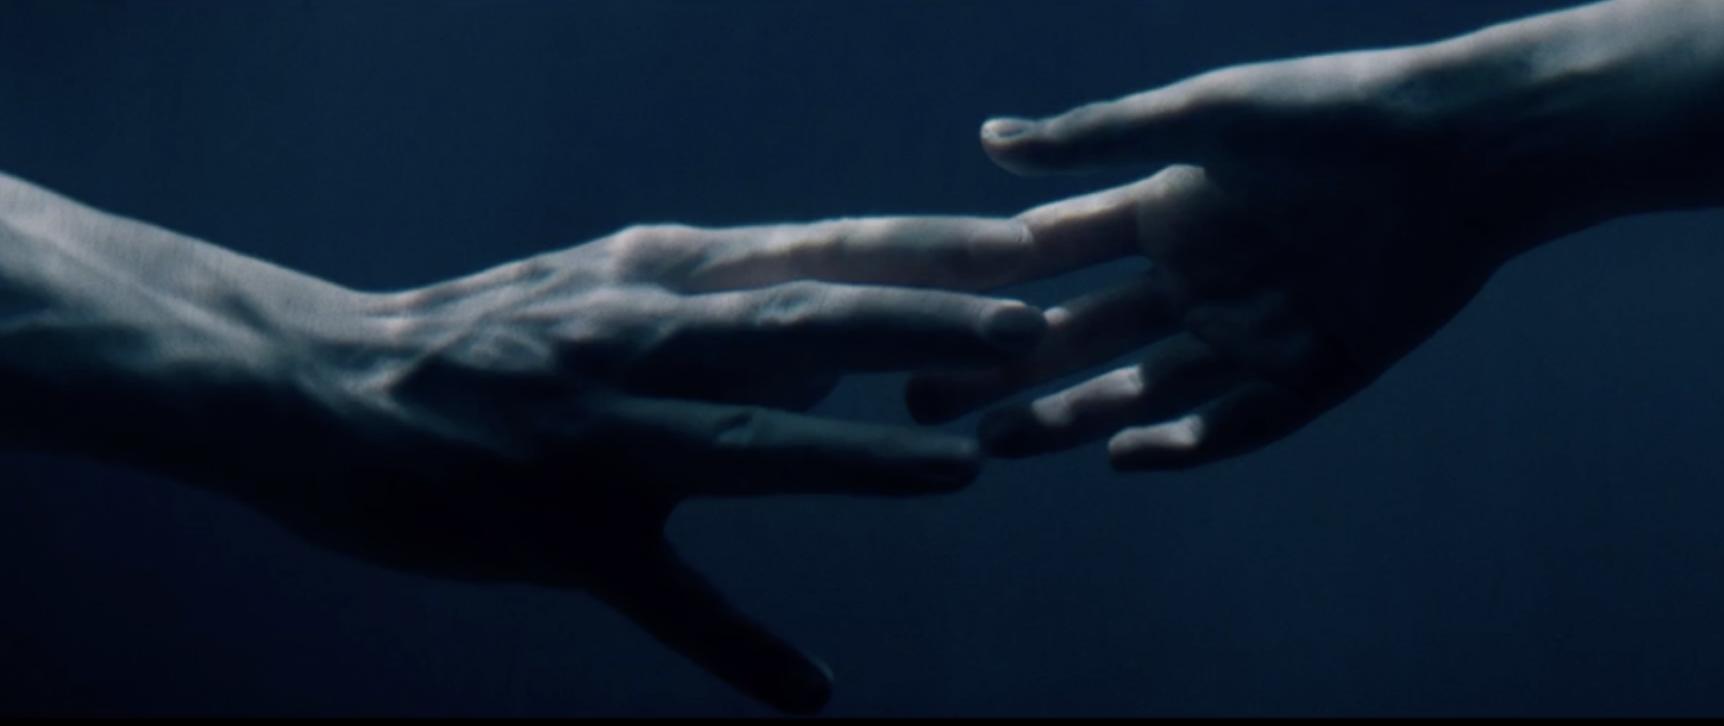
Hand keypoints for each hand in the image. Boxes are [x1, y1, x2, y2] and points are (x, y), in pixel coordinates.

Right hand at [201, 217, 1045, 713]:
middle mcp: (635, 336)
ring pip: (743, 433)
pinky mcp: (556, 528)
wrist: (311, 381)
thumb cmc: (479, 335)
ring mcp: (596, 432)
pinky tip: (810, 691)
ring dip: (857, 448)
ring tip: (963, 463)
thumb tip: (835, 323)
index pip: (816, 249)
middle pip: (800, 319)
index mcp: (657, 273)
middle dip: (922, 319)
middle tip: (1032, 325)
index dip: (925, 247)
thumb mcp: (604, 282)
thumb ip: (719, 299)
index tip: (1026, 244)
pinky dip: (739, 648)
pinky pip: (661, 597)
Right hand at [907, 47, 1590, 469]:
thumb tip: (989, 140)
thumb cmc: (1334, 112)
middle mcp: (1202, 276)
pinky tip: (1125, 456)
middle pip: (1087, 335)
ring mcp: (1255, 328)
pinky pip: (1238, 423)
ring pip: (1147, 387)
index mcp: (1169, 210)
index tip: (915, 315)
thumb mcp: (1208, 115)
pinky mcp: (1317, 370)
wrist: (1466, 149)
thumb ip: (1101, 138)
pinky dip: (1184, 442)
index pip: (1057, 261)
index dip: (988, 289)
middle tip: (929, 405)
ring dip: (1077, 416)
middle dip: (1008, 369)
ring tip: (1001, 445)